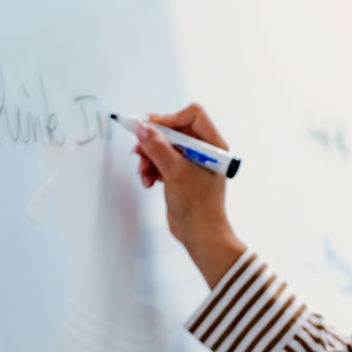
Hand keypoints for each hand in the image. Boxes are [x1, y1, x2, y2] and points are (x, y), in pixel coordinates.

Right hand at [133, 103, 245, 286]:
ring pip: (164, 146)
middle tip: (139, 149)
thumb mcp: (175, 173)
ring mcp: (191, 162)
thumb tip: (142, 128)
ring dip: (149, 158)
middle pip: (173, 130)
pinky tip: (148, 181)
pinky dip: (152, 168)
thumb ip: (158, 148)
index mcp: (213, 145)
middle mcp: (204, 150)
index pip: (191, 116)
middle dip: (154, 141)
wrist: (200, 236)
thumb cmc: (199, 208)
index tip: (148, 128)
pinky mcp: (180, 173)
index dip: (168, 119)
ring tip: (144, 173)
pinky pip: (161, 161)